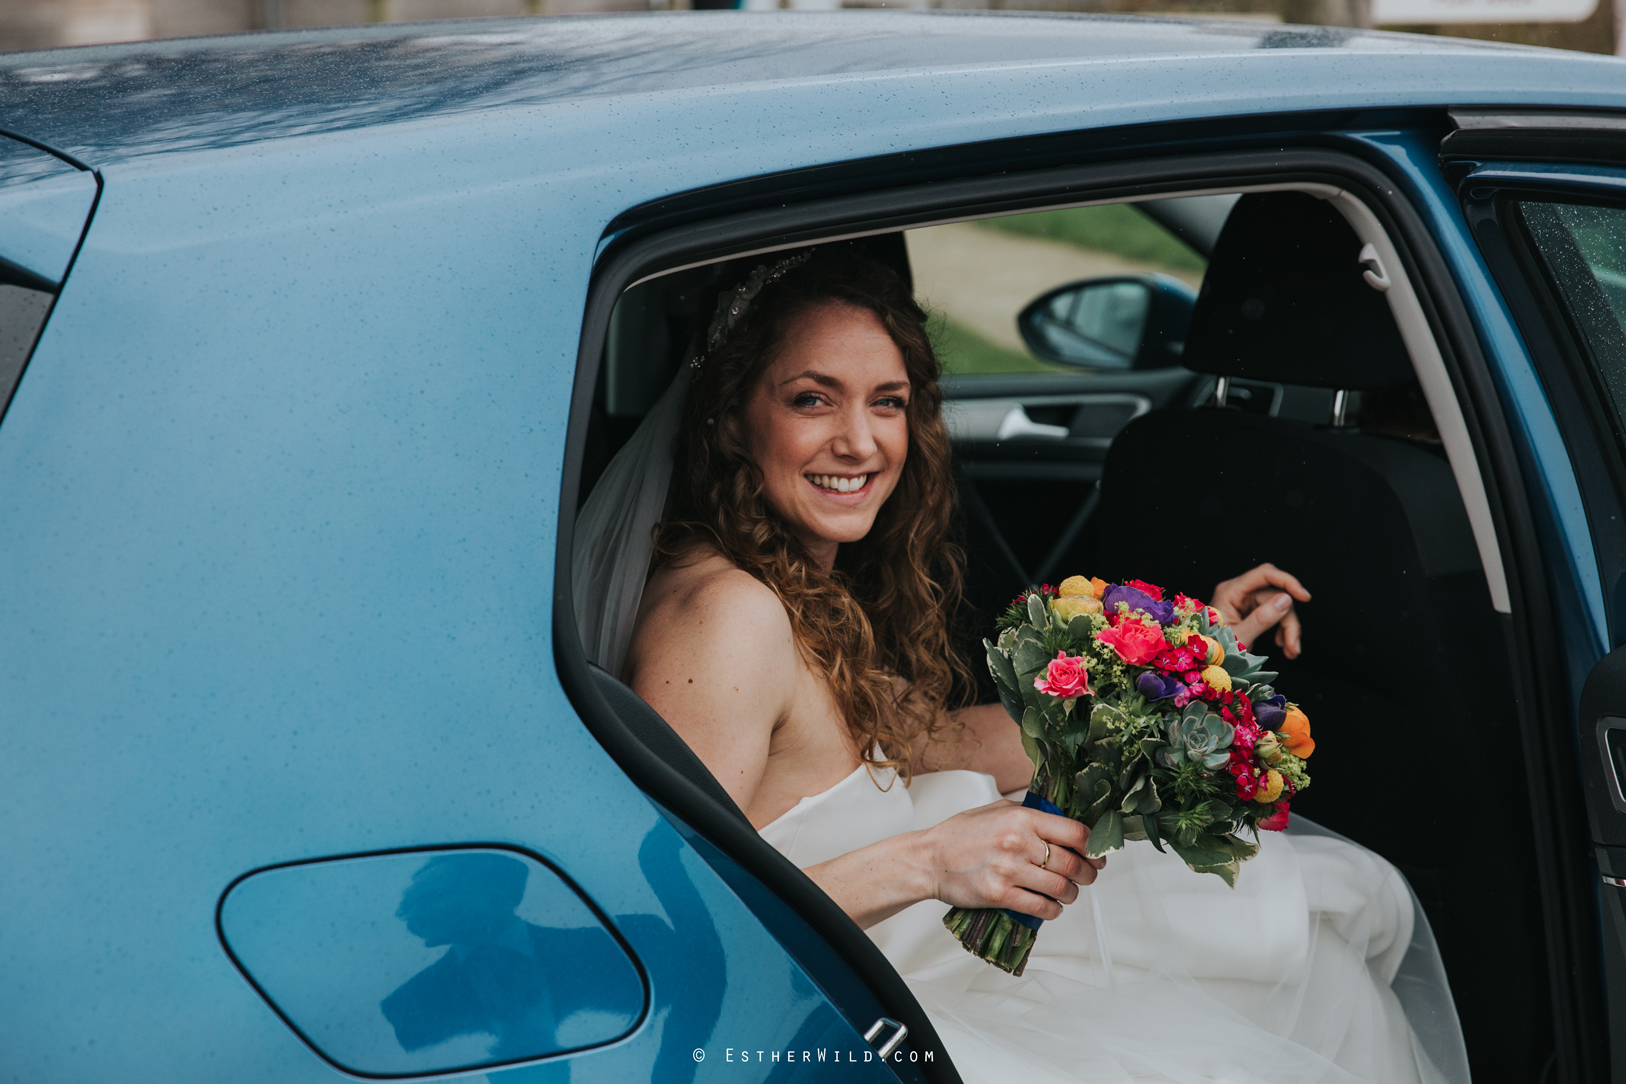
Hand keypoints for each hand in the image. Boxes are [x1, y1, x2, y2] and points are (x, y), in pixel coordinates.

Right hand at [919, 800, 1103, 920]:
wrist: (930, 858)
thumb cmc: (962, 834)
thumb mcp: (999, 810)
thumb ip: (1032, 814)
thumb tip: (1065, 824)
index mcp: (1022, 818)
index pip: (1075, 833)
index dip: (1094, 846)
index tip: (1097, 854)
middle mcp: (1018, 843)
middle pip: (1073, 864)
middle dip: (1088, 874)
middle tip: (1088, 876)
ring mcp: (1009, 870)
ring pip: (1061, 888)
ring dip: (1071, 894)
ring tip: (1068, 892)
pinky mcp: (1000, 895)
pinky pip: (1041, 908)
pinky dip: (1053, 911)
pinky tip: (1051, 907)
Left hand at [1211, 563, 1310, 658]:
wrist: (1205, 662)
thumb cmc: (1214, 651)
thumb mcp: (1238, 638)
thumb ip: (1261, 619)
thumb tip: (1286, 599)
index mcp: (1230, 592)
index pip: (1264, 574)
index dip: (1287, 581)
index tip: (1305, 597)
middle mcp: (1238, 592)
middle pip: (1276, 596)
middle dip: (1288, 620)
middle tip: (1293, 646)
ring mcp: (1245, 602)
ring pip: (1279, 607)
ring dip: (1289, 629)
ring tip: (1291, 651)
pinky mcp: (1251, 612)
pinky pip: (1275, 615)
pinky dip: (1283, 631)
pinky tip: (1284, 647)